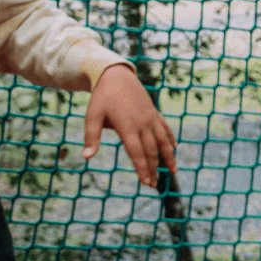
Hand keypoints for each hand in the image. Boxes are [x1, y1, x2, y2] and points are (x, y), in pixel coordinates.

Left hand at [84, 64, 177, 189]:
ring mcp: (150, 118)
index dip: (142, 169)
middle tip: (153, 185)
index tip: (146, 182)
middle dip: (153, 169)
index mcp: (127, 127)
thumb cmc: (102, 96)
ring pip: (163, 141)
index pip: (137, 153)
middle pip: (152, 151)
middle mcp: (142, 124)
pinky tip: (174, 148)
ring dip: (168, 157)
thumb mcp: (92, 115)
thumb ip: (91, 137)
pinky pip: (165, 128)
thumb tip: (87, 157)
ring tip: (172, 171)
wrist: (116, 75)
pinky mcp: (154, 112)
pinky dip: (170, 139)